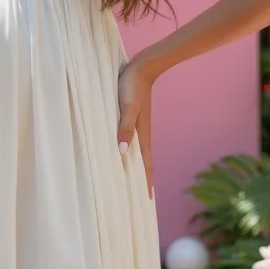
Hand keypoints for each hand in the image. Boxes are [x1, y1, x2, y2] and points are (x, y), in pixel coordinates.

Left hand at [117, 59, 155, 197]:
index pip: (146, 165)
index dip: (146, 183)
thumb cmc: (132, 86)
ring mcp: (138, 126)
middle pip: (143, 162)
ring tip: (130, 180)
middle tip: (139, 199)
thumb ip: (125, 127)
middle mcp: (142, 133)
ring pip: (137, 152)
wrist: (141, 67)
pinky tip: (122, 151)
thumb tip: (121, 152)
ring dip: (135, 167)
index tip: (148, 201)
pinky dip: (129, 151)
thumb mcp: (127, 106)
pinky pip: (131, 140)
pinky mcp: (132, 117)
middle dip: (142, 180)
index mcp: (142, 135)